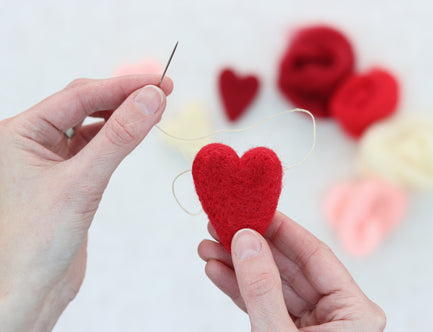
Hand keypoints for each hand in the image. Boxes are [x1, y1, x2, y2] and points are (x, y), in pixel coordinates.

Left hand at [0, 76, 172, 330]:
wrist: (29, 291)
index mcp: (19, 132)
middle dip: (123, 97)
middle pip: (84, 105)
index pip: (79, 95)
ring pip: (90, 126)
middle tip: (163, 91)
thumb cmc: (36, 241)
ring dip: (122, 117)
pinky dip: (116, 141)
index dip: (123, 86)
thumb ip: (119, 137)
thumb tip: (151, 98)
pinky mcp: (66, 180)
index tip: (160, 81)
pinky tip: (134, 135)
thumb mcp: (83, 181)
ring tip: (154, 108)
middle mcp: (31, 141)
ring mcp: (49, 161)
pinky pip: (94, 149)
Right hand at [198, 211, 385, 331]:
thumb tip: (246, 238)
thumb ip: (262, 288)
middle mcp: (338, 314)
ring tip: (208, 247)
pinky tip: (218, 271)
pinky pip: (265, 305)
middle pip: (290, 267)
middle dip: (252, 247)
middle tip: (221, 225)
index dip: (282, 229)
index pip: (316, 255)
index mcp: (356, 312)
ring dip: (239, 267)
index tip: (254, 209)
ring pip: (273, 286)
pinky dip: (240, 290)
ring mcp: (314, 326)